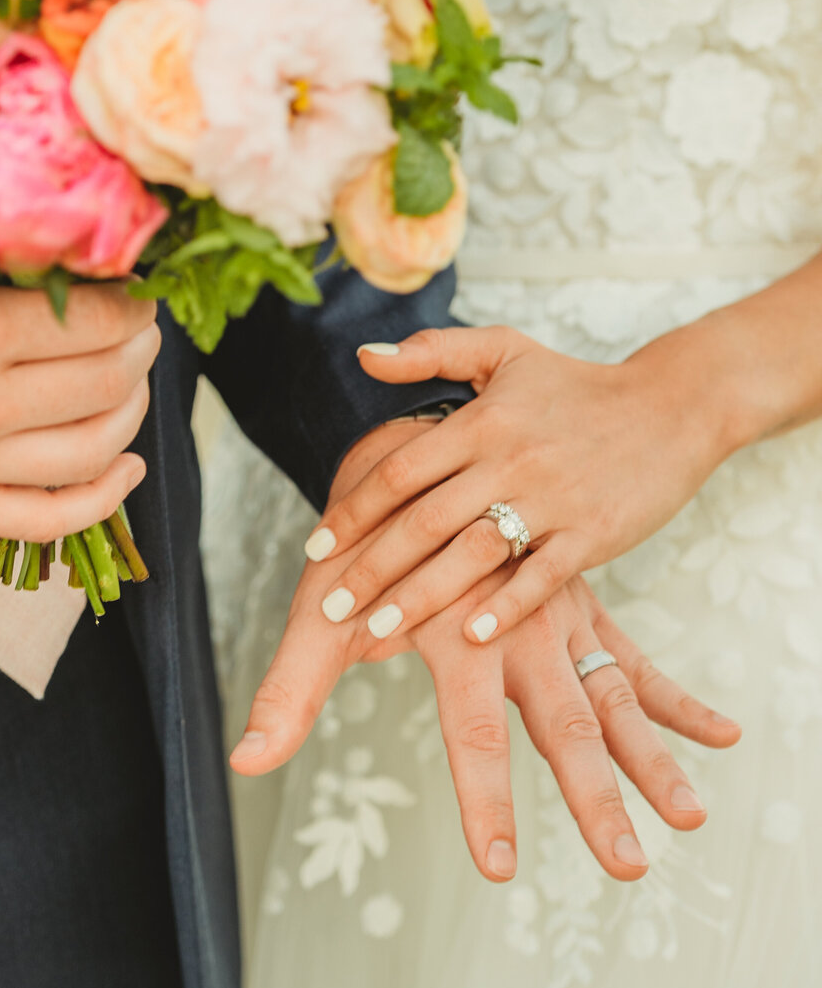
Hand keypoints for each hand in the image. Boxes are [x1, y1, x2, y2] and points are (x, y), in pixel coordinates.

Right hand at [0, 237, 159, 537]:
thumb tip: (77, 259)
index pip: (96, 322)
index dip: (135, 303)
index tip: (141, 287)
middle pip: (104, 384)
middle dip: (140, 350)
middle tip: (143, 327)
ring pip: (90, 451)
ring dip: (131, 412)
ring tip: (132, 380)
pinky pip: (46, 520)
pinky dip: (101, 498)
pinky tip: (127, 465)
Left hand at [230, 419, 739, 881]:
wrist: (410, 453)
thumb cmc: (359, 546)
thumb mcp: (319, 608)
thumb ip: (288, 689)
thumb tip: (243, 763)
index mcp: (456, 627)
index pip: (470, 728)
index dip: (482, 797)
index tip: (498, 866)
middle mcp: (517, 625)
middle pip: (565, 722)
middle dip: (594, 800)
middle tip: (625, 868)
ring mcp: (556, 616)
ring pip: (614, 697)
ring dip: (653, 759)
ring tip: (689, 821)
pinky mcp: (579, 610)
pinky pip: (637, 662)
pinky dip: (678, 703)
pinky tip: (722, 739)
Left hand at [306, 325, 738, 648]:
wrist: (672, 406)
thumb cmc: (576, 384)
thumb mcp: (503, 351)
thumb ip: (431, 351)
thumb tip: (362, 356)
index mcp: (481, 420)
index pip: (401, 470)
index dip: (353, 510)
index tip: (315, 547)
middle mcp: (510, 459)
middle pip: (425, 521)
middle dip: (371, 569)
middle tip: (328, 609)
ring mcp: (553, 500)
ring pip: (474, 554)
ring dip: (422, 596)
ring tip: (377, 630)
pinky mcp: (593, 534)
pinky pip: (542, 577)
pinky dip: (506, 607)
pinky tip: (469, 636)